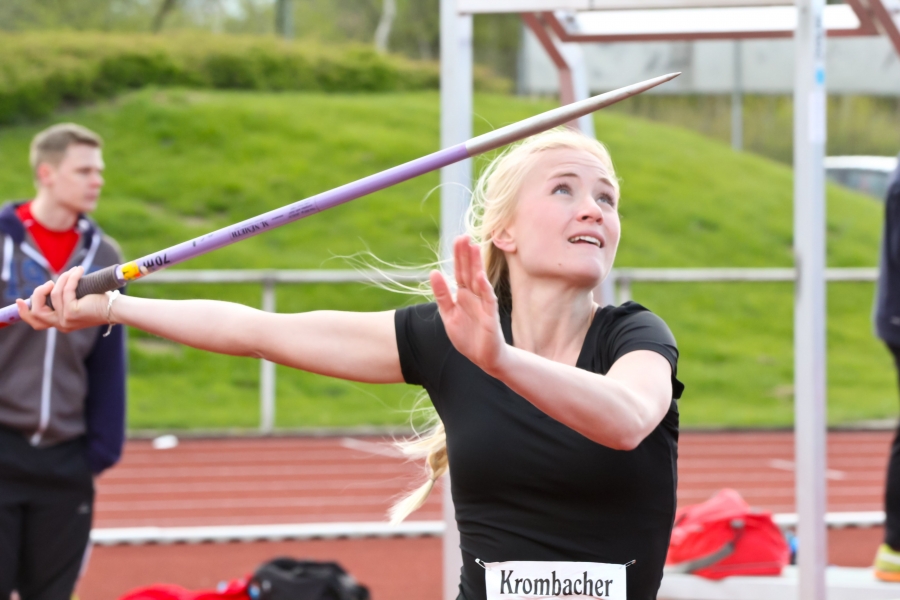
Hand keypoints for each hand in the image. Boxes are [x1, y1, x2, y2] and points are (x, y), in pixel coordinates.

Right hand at [17, 266, 107, 332]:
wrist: (117, 309)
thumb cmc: (100, 303)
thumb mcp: (76, 302)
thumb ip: (63, 299)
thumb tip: (52, 286)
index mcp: (61, 324)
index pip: (37, 323)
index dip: (24, 312)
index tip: (19, 300)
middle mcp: (62, 325)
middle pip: (36, 312)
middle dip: (37, 295)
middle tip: (49, 283)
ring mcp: (66, 319)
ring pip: (53, 295)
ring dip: (62, 279)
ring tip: (73, 272)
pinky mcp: (72, 312)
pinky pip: (65, 290)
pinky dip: (71, 278)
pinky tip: (78, 271)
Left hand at [430, 236, 506, 374]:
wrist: (483, 358)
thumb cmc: (467, 337)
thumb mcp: (448, 315)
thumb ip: (442, 295)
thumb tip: (433, 272)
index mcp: (464, 295)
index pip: (460, 272)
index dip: (459, 256)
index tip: (458, 239)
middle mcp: (474, 296)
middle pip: (469, 272)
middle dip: (466, 255)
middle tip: (464, 236)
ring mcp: (483, 304)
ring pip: (479, 281)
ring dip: (477, 265)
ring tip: (474, 248)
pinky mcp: (491, 316)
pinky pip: (487, 299)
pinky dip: (484, 288)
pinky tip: (480, 276)